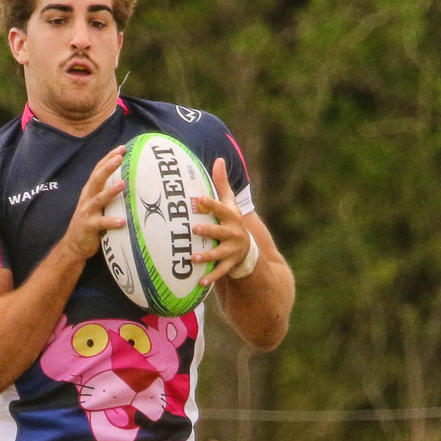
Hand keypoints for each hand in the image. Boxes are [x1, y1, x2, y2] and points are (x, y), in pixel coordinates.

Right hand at [61, 147, 125, 261]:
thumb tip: (127, 183)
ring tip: (123, 184)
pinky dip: (111, 221)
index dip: (108, 158)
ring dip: (111, 191)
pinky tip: (122, 221)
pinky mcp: (88, 226)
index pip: (99, 170)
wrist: (74, 244)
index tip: (122, 148)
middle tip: (120, 157)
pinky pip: (101, 223)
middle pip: (97, 179)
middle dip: (108, 166)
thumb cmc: (91, 223)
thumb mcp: (98, 205)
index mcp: (90, 191)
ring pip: (99, 198)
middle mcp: (87, 198)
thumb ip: (108, 194)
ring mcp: (87, 211)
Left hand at [192, 158, 254, 284]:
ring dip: (206, 256)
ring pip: (218, 254)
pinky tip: (200, 282)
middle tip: (193, 228)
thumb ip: (222, 183)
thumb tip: (219, 158)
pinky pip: (220, 272)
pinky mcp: (230, 265)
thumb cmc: (232, 221)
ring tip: (192, 258)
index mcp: (231, 217)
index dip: (210, 204)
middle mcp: (233, 233)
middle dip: (207, 230)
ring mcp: (232, 251)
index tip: (198, 199)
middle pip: (219, 231)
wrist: (248, 249)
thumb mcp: (230, 203)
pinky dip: (211, 277)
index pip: (220, 208)